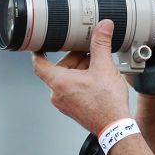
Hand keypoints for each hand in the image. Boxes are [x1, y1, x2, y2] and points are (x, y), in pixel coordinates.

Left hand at [32, 20, 129, 134]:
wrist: (115, 126)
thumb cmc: (107, 103)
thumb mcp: (104, 67)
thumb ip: (101, 44)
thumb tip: (103, 27)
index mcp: (59, 82)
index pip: (39, 63)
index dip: (39, 50)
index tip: (41, 43)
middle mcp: (57, 94)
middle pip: (60, 68)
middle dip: (76, 58)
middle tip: (92, 54)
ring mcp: (64, 103)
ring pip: (68, 78)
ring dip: (82, 70)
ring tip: (99, 69)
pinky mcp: (73, 108)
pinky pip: (73, 89)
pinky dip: (83, 81)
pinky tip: (99, 80)